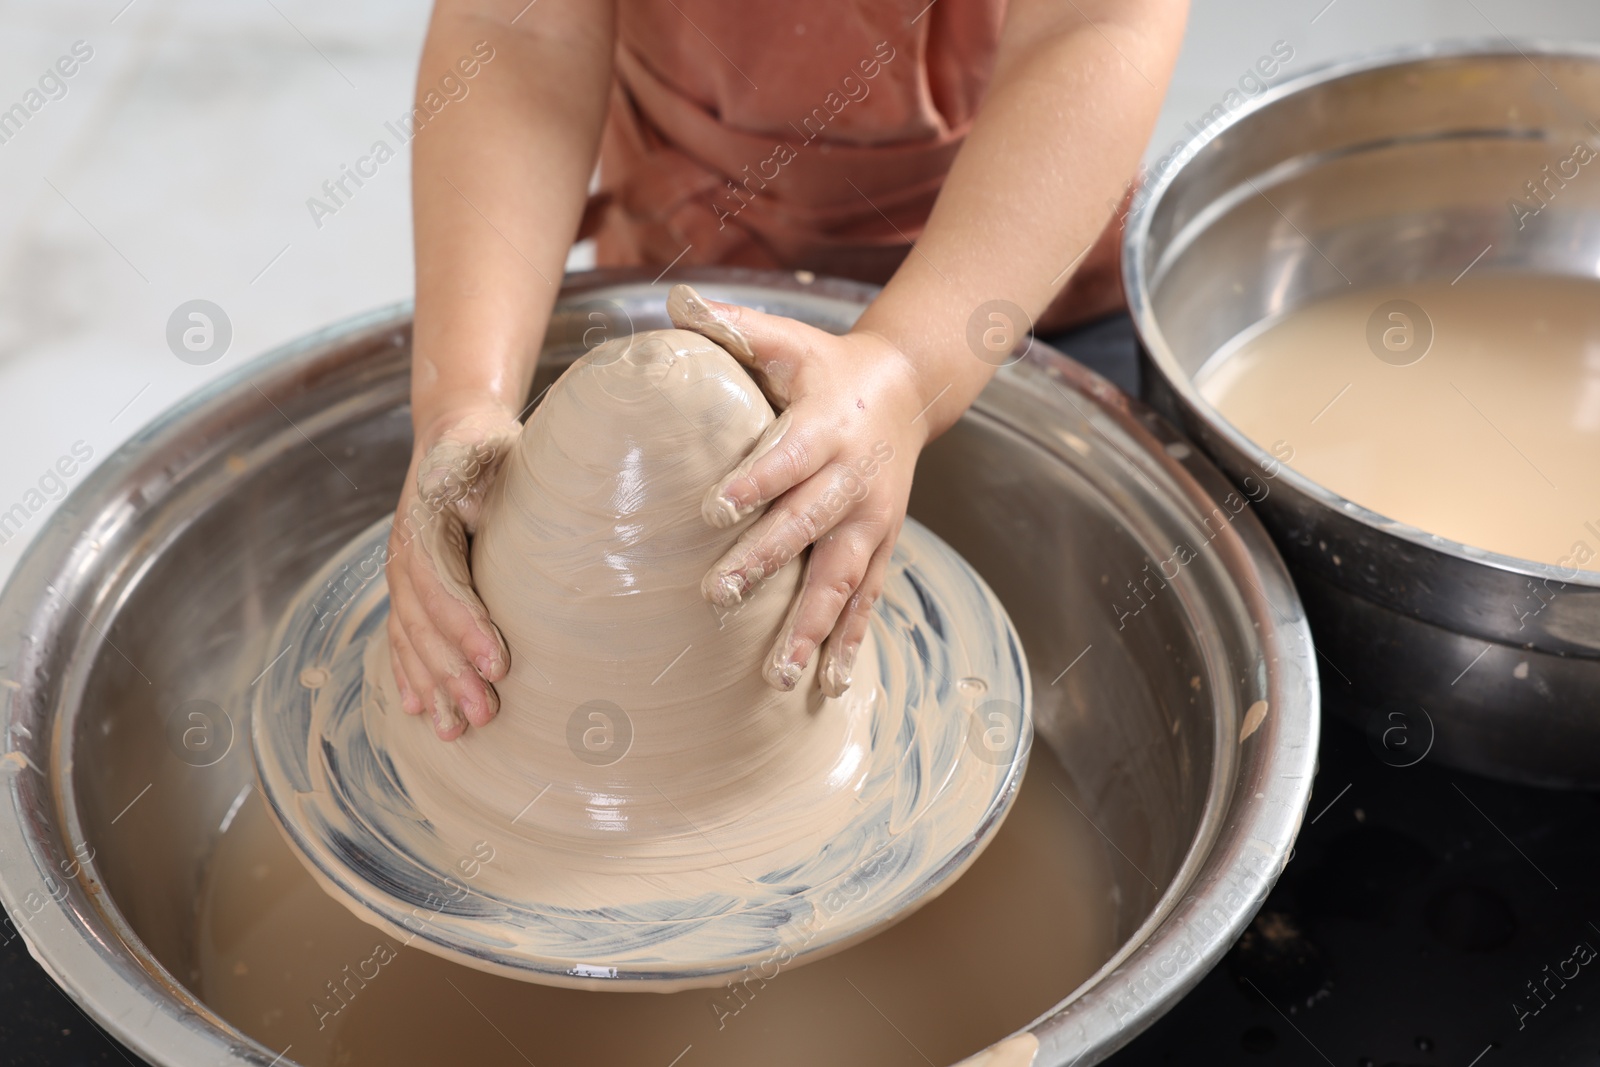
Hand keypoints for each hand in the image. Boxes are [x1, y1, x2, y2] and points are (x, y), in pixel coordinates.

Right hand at [383, 406, 521, 739]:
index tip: (500, 664)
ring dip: (432, 685)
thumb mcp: (497, 451)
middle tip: (486, 713)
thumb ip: (501, 482)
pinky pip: (403, 635)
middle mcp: (404, 547)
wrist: (455, 429)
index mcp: (426, 515)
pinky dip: (410, 674)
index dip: (466, 626)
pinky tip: (420, 708)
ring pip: (410, 636)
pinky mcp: (408, 584)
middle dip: (452, 672)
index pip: (442, 581)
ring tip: (456, 730)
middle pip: (423, 620)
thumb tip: (513, 501)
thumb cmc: (491, 446)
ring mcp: (400, 568)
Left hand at [667, 284, 931, 698]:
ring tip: (782, 673)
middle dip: (766, 563)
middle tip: (718, 595)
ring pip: (843, 579)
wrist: (908, 388)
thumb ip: (732, 324)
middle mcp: (853, 479)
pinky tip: (827, 685)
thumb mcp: (785, 338)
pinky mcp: (881, 546)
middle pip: (809, 525)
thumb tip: (673, 301)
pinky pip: (867, 600)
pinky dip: (850, 642)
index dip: (753, 482)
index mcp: (825, 426)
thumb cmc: (826, 366)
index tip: (711, 510)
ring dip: (813, 627)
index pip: (787, 458)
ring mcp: (872, 520)